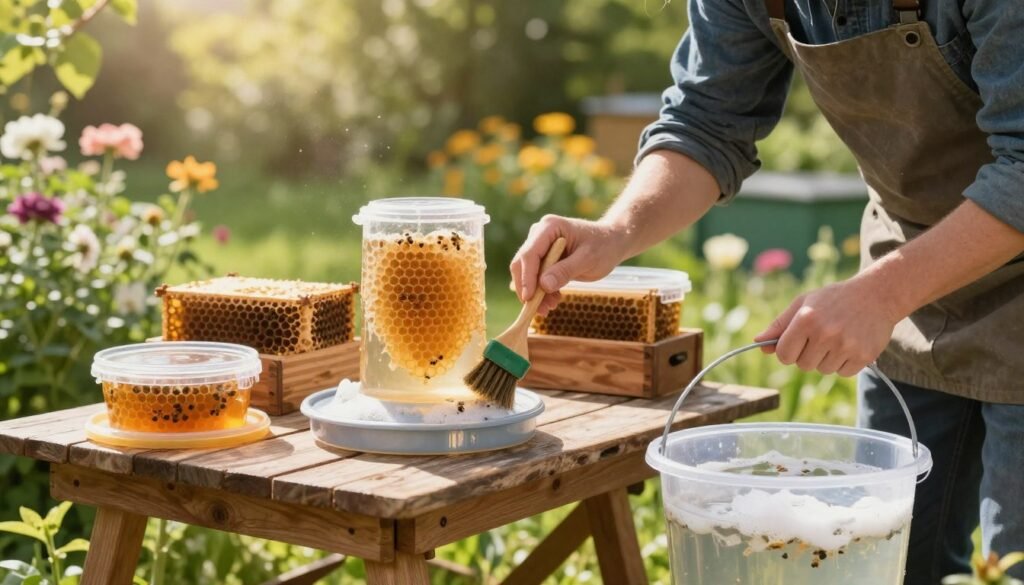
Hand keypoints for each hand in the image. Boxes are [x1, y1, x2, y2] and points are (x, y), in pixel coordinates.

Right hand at [510, 214, 628, 314]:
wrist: (611, 243)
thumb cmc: (603, 246)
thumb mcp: (588, 260)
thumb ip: (566, 271)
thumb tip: (544, 285)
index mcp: (549, 227)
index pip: (530, 253)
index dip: (527, 277)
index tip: (529, 298)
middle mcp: (540, 234)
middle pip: (522, 263)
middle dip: (529, 288)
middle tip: (540, 309)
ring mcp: (540, 246)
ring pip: (527, 273)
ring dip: (535, 293)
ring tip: (550, 307)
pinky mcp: (543, 259)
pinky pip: (535, 277)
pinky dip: (541, 291)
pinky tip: (553, 300)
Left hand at [753, 277, 903, 376]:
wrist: (877, 295)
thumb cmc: (833, 299)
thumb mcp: (803, 303)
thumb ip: (779, 325)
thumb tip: (758, 343)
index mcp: (806, 319)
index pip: (783, 355)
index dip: (787, 352)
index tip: (796, 344)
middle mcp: (825, 333)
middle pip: (803, 365)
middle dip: (807, 355)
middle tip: (821, 336)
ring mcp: (846, 346)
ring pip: (823, 370)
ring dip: (826, 359)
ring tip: (837, 338)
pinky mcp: (864, 356)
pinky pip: (843, 373)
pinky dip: (844, 363)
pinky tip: (850, 344)